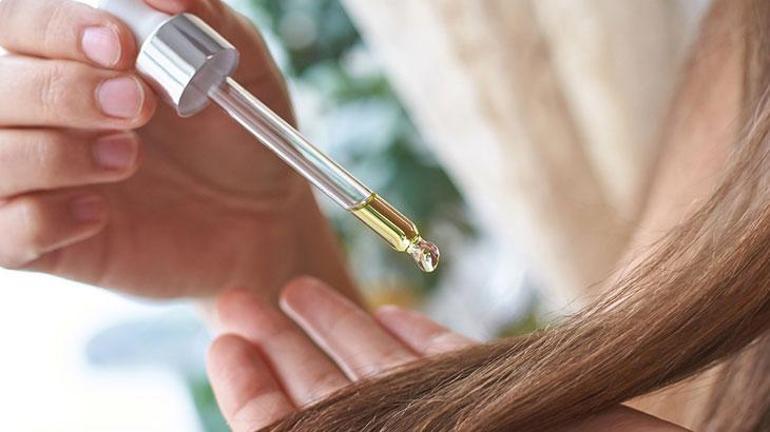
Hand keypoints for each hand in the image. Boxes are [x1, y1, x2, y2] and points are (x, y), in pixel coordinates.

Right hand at [0, 0, 351, 297]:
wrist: (264, 217)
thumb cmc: (240, 138)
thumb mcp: (241, 69)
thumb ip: (204, 21)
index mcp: (77, 62)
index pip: (17, 24)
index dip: (53, 27)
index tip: (118, 47)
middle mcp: (47, 116)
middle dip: (61, 91)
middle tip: (137, 106)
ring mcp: (43, 181)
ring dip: (53, 155)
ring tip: (129, 158)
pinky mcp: (51, 242)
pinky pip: (2, 233)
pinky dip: (43, 220)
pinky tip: (100, 214)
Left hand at [208, 277, 474, 430]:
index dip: (252, 392)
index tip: (222, 343)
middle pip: (326, 398)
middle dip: (280, 348)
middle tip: (237, 301)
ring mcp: (462, 423)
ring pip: (384, 373)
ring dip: (338, 327)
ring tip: (295, 288)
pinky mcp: (509, 400)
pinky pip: (453, 364)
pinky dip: (420, 337)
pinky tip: (391, 312)